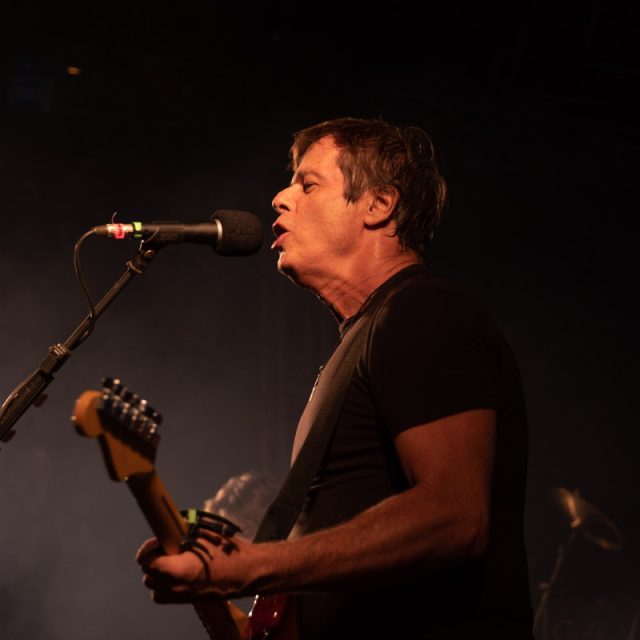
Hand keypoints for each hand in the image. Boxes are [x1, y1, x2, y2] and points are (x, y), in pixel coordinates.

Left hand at [136, 531, 253, 602]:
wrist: (244, 572)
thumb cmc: (226, 552)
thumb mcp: (202, 534)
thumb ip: (180, 531)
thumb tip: (168, 524)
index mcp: (175, 571)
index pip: (145, 562)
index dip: (148, 548)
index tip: (159, 540)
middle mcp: (173, 587)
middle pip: (148, 574)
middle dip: (155, 560)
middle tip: (169, 547)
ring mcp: (179, 597)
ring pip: (154, 586)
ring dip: (159, 572)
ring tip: (175, 559)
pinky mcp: (185, 601)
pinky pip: (165, 593)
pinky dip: (167, 583)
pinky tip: (182, 570)